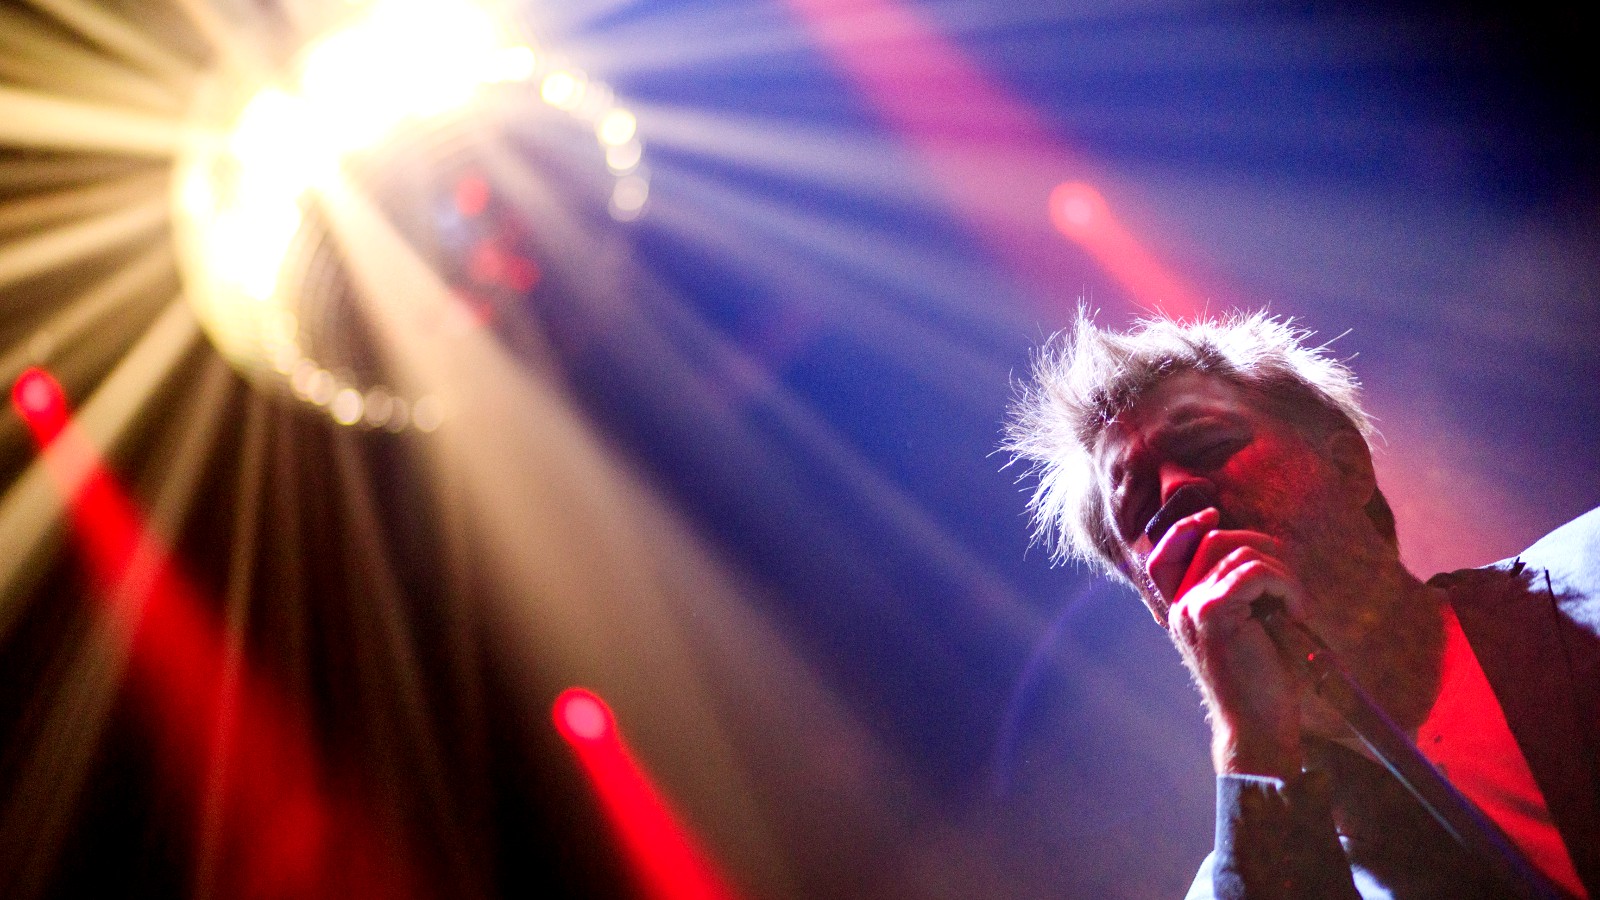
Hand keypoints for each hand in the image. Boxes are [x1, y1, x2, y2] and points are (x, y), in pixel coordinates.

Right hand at [1146, 507, 1309, 778]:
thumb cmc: (1260, 684)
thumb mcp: (1243, 631)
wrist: (1258, 729)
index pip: (1163, 554)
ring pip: (1240, 553)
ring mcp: (1193, 607)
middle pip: (1213, 541)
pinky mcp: (1213, 613)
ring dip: (1281, 572)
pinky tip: (1296, 612)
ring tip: (1295, 606)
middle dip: (1261, 549)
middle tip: (1288, 586)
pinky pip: (1255, 572)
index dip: (1183, 528)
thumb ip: (1236, 593)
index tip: (1211, 516)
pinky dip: (1286, 585)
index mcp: (1182, 610)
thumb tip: (1253, 549)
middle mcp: (1180, 606)